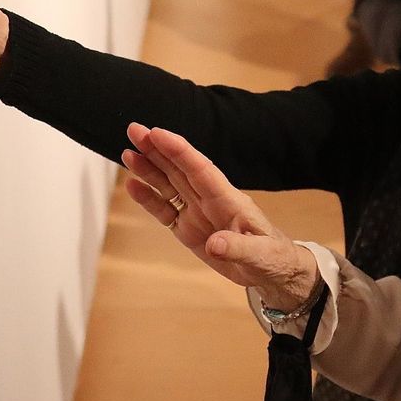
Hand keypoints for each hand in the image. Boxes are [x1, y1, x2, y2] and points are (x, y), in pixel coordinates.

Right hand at [121, 123, 318, 311]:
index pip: (200, 169)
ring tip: (128, 152)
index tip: (157, 133)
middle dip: (157, 149)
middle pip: (180, 169)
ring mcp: (198, 213)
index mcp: (229, 200)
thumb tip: (215, 245)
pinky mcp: (188, 229)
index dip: (179, 150)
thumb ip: (239, 249)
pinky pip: (165, 210)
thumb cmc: (272, 258)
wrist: (273, 271)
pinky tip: (133, 185)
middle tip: (135, 129)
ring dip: (149, 168)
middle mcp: (210, 201)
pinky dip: (149, 198)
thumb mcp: (261, 256)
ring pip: (169, 185)